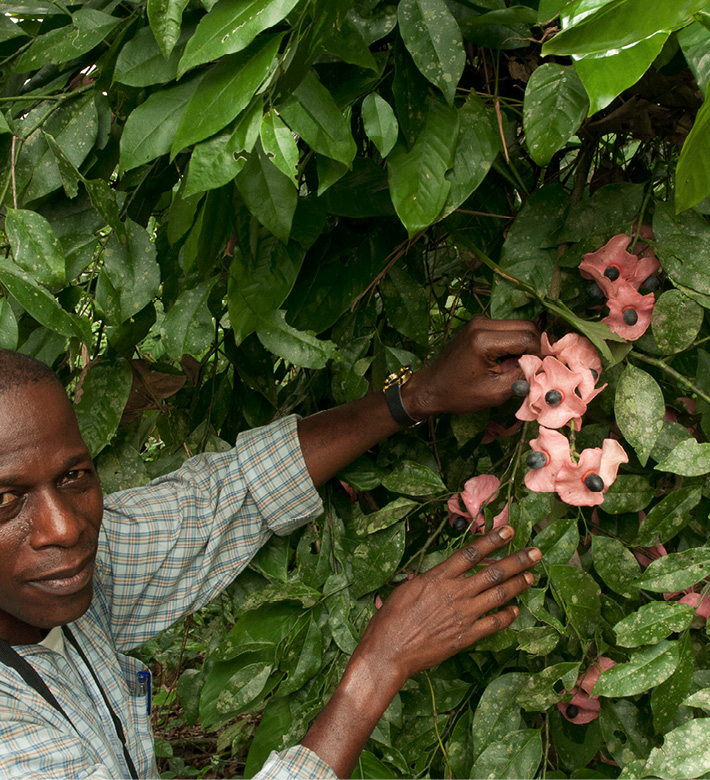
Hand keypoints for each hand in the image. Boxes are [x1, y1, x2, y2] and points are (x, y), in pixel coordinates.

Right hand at [300, 526, 538, 776]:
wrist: (389, 651)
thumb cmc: (390, 618)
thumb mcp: (406, 588)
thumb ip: (428, 578)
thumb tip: (439, 573)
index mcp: (438, 577)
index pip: (472, 553)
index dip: (492, 540)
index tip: (508, 531)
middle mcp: (455, 592)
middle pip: (493, 572)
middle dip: (517, 561)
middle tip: (536, 552)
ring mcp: (463, 615)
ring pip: (498, 595)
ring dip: (517, 584)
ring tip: (531, 576)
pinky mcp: (466, 637)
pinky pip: (493, 624)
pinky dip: (507, 616)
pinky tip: (515, 610)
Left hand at [402, 317, 540, 418]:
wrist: (431, 388)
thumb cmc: (458, 394)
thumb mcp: (494, 392)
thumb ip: (522, 377)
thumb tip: (544, 367)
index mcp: (484, 339)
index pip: (528, 338)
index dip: (539, 355)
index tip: (539, 371)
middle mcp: (482, 323)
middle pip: (527, 326)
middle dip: (534, 348)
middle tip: (529, 369)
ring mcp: (479, 322)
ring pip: (519, 326)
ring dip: (523, 346)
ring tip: (512, 368)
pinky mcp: (479, 325)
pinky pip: (507, 329)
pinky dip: (513, 344)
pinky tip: (504, 362)